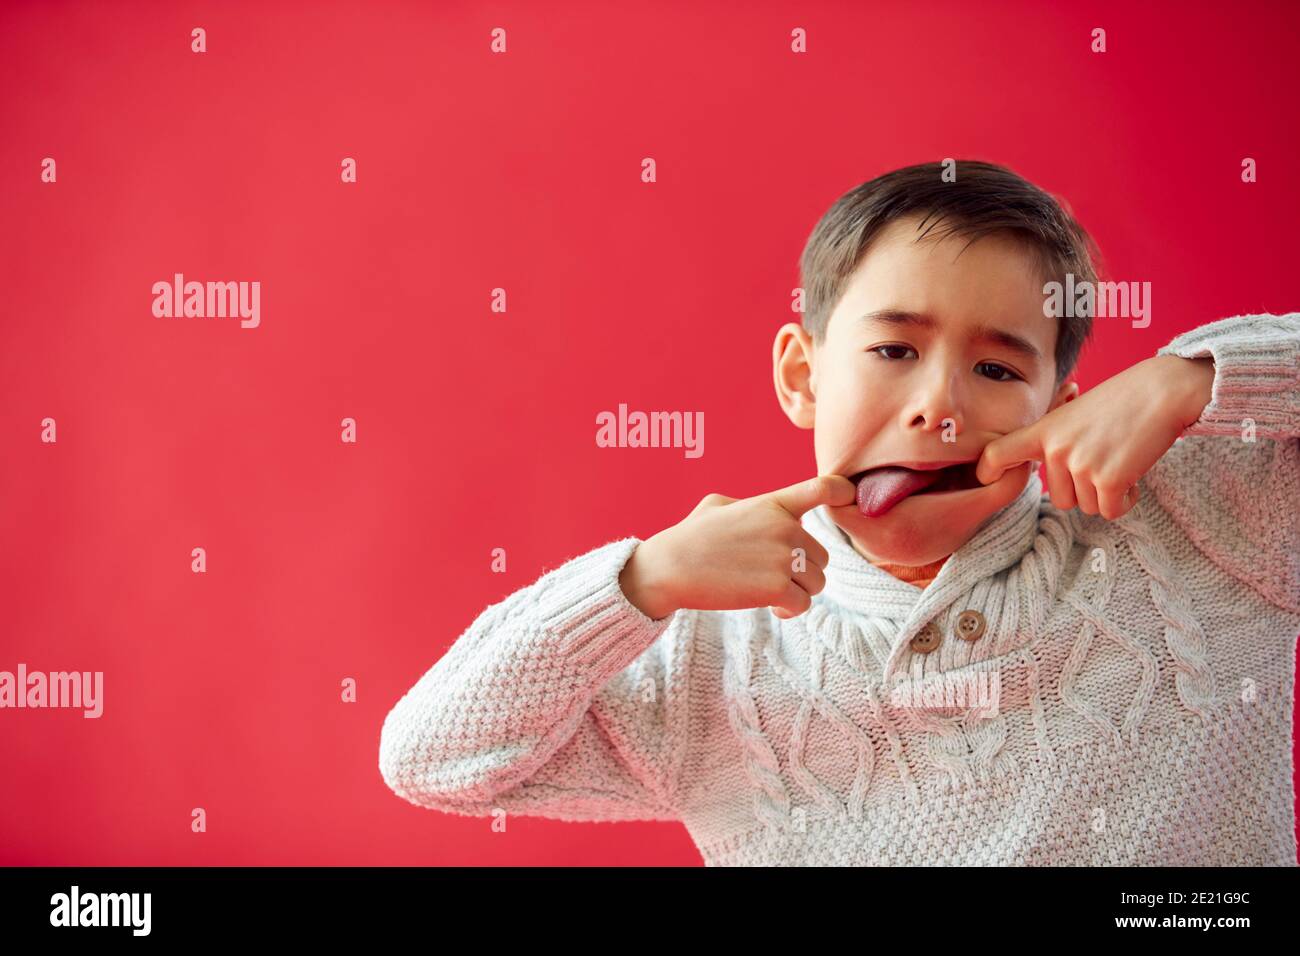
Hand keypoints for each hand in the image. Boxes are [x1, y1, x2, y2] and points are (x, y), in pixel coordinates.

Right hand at [618, 475, 856, 619]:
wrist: (668, 568)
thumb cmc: (688, 537)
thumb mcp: (718, 505)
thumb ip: (752, 506)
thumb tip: (766, 511)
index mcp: (772, 504)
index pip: (821, 488)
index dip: (843, 491)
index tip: (849, 497)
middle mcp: (784, 528)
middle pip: (821, 556)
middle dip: (802, 570)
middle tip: (773, 577)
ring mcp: (782, 558)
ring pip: (816, 582)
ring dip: (797, 592)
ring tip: (771, 593)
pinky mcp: (776, 588)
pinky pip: (803, 603)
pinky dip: (790, 610)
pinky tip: (773, 608)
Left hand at [975, 355, 1214, 519]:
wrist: (1162, 391)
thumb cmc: (1122, 401)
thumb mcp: (1074, 413)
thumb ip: (1056, 439)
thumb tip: (1046, 467)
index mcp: (1044, 431)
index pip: (997, 454)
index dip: (987, 471)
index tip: (986, 477)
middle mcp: (1056, 450)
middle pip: (1060, 498)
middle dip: (1084, 488)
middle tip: (1105, 459)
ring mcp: (1081, 466)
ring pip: (1086, 505)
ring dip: (1106, 493)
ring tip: (1120, 460)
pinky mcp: (1109, 480)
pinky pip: (1110, 510)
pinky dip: (1125, 501)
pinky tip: (1134, 477)